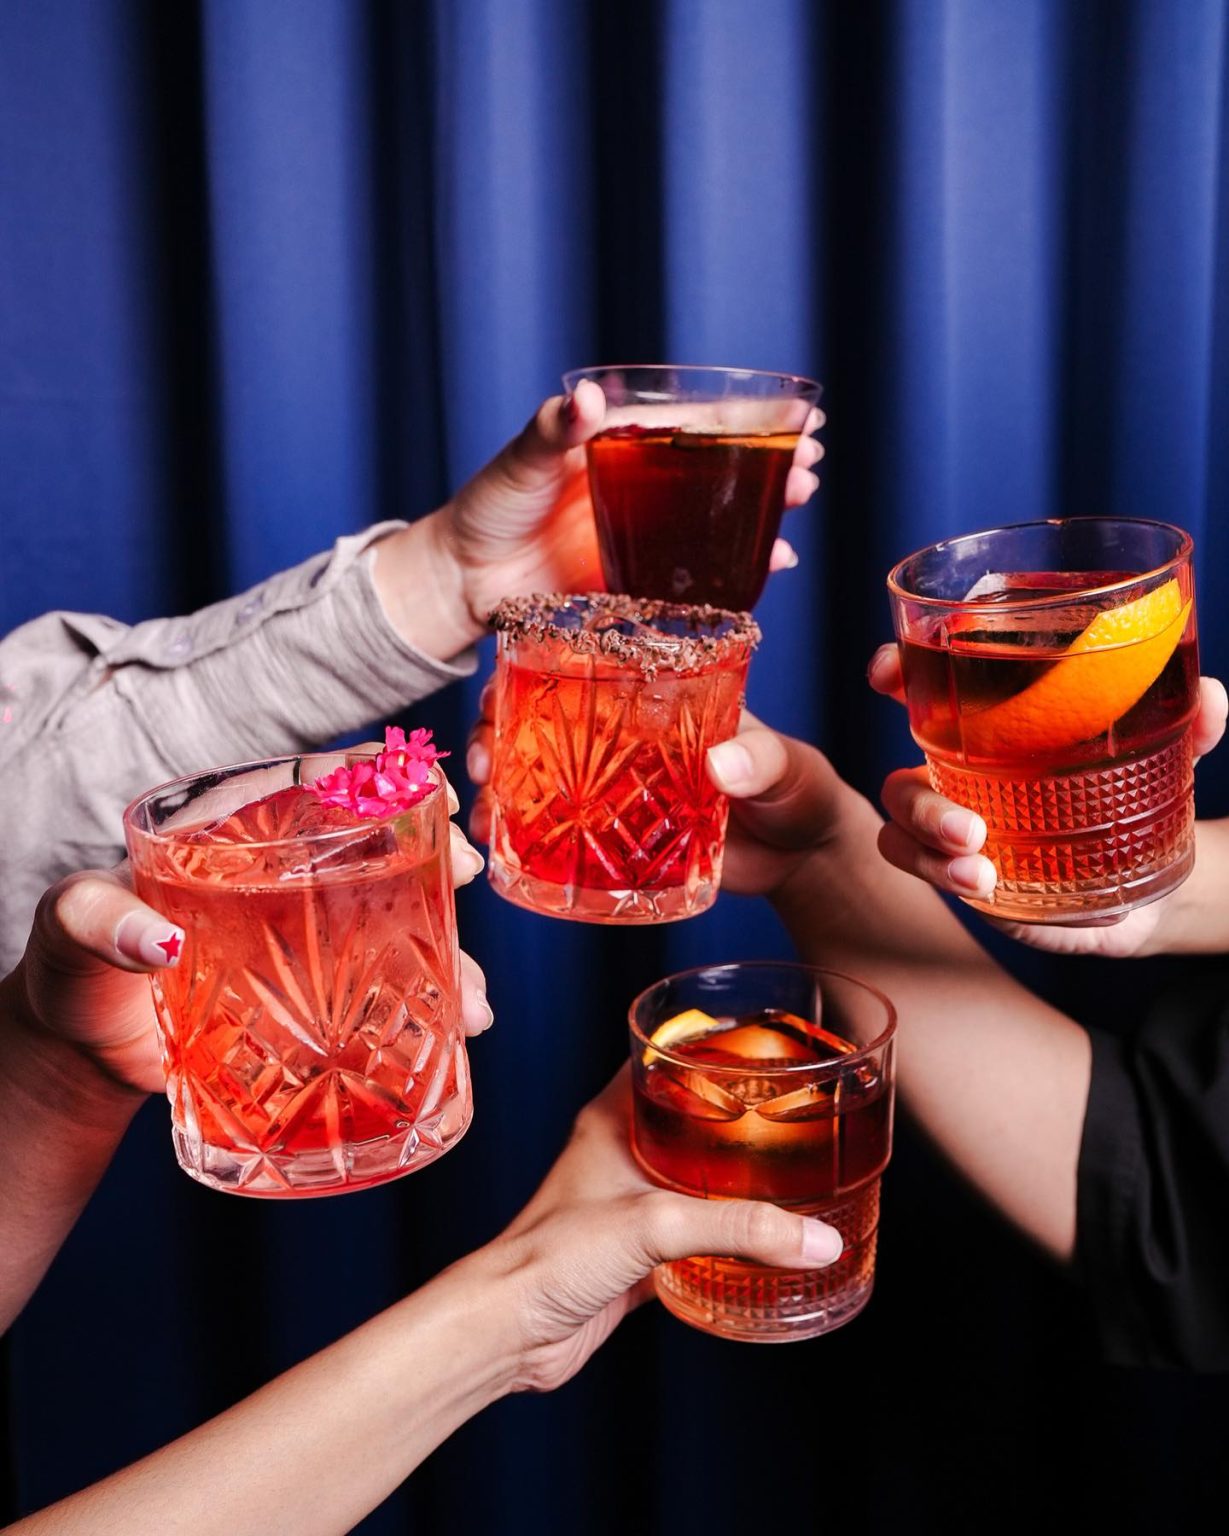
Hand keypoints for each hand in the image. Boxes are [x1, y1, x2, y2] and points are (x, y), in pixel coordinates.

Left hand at [9, 814, 493, 1099]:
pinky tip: (458, 1031)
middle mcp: (287, 876)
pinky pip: (385, 993)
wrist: (83, 1055)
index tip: (429, 793)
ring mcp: (309, 940)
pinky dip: (428, 1008)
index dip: (385, 776)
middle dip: (438, 861)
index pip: (323, 782)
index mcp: (238, 830)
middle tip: (468, 877)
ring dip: (448, 954)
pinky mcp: (317, 1003)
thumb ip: (100, 921)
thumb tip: (162, 941)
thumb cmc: (71, 970)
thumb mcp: (72, 929)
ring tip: (472, 1002)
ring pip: (396, 929)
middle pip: (381, 850)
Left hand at [377, 385, 824, 660]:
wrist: (465, 581)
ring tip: (799, 505)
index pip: (698, 422)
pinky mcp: (645, 579)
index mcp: (622, 443)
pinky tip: (772, 563)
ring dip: (765, 512)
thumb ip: (553, 430)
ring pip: (721, 517)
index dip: (750, 417)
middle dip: (773, 463)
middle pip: (723, 468)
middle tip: (812, 465)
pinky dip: (740, 568)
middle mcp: (645, 486)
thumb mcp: (520, 461)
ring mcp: (649, 533)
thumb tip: (584, 401)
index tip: (801, 413)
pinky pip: (702, 573)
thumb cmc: (489, 507)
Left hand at [482, 1070, 841, 1392]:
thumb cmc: (549, 1259)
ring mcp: (629, 1204)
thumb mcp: (654, 1224)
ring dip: (737, 1178)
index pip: (665, 1061)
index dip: (709, 1048)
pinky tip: (764, 1241)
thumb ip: (738, 1227)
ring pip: (695, 1178)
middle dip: (739, 1117)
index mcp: (613, 1120)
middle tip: (794, 1113)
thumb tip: (814, 1238)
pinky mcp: (637, 1255)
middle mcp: (621, 1154)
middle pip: (690, 1120)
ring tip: (793, 1173)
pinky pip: (694, 1235)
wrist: (510, 1330)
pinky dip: (728, 1235)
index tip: (760, 1045)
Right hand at [867, 643, 1228, 956]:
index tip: (884, 671)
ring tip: (979, 864)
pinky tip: (985, 884)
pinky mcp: (959, 872)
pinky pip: (921, 868)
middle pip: (900, 770)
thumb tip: (1210, 696)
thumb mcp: (1168, 754)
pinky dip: (943, 874)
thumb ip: (1190, 725)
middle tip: (969, 825)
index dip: (894, 673)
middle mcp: (958, 773)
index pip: (924, 690)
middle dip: (914, 795)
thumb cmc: (1137, 794)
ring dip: (928, 841)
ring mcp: (953, 825)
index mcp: (990, 728)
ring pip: (900, 824)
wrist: (1144, 879)